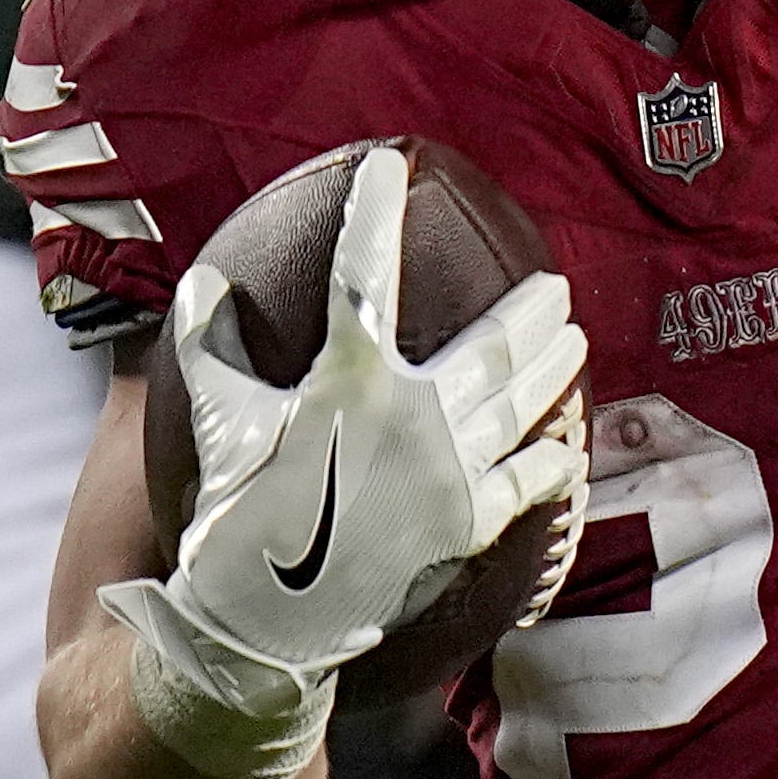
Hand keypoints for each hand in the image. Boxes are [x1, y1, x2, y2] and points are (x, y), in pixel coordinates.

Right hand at [101, 147, 582, 778]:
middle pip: (490, 347)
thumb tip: (204, 281)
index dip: (372, 213)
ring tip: (574, 341)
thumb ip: (213, 343)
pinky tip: (569, 449)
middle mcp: (412, 416)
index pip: (363, 274)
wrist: (267, 613)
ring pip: (518, 407)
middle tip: (555, 288)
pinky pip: (524, 487)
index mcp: (349, 378)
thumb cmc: (237, 508)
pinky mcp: (465, 525)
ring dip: (552, 369)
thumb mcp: (219, 416)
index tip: (388, 165)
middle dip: (529, 312)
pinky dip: (550, 465)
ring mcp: (448, 472)